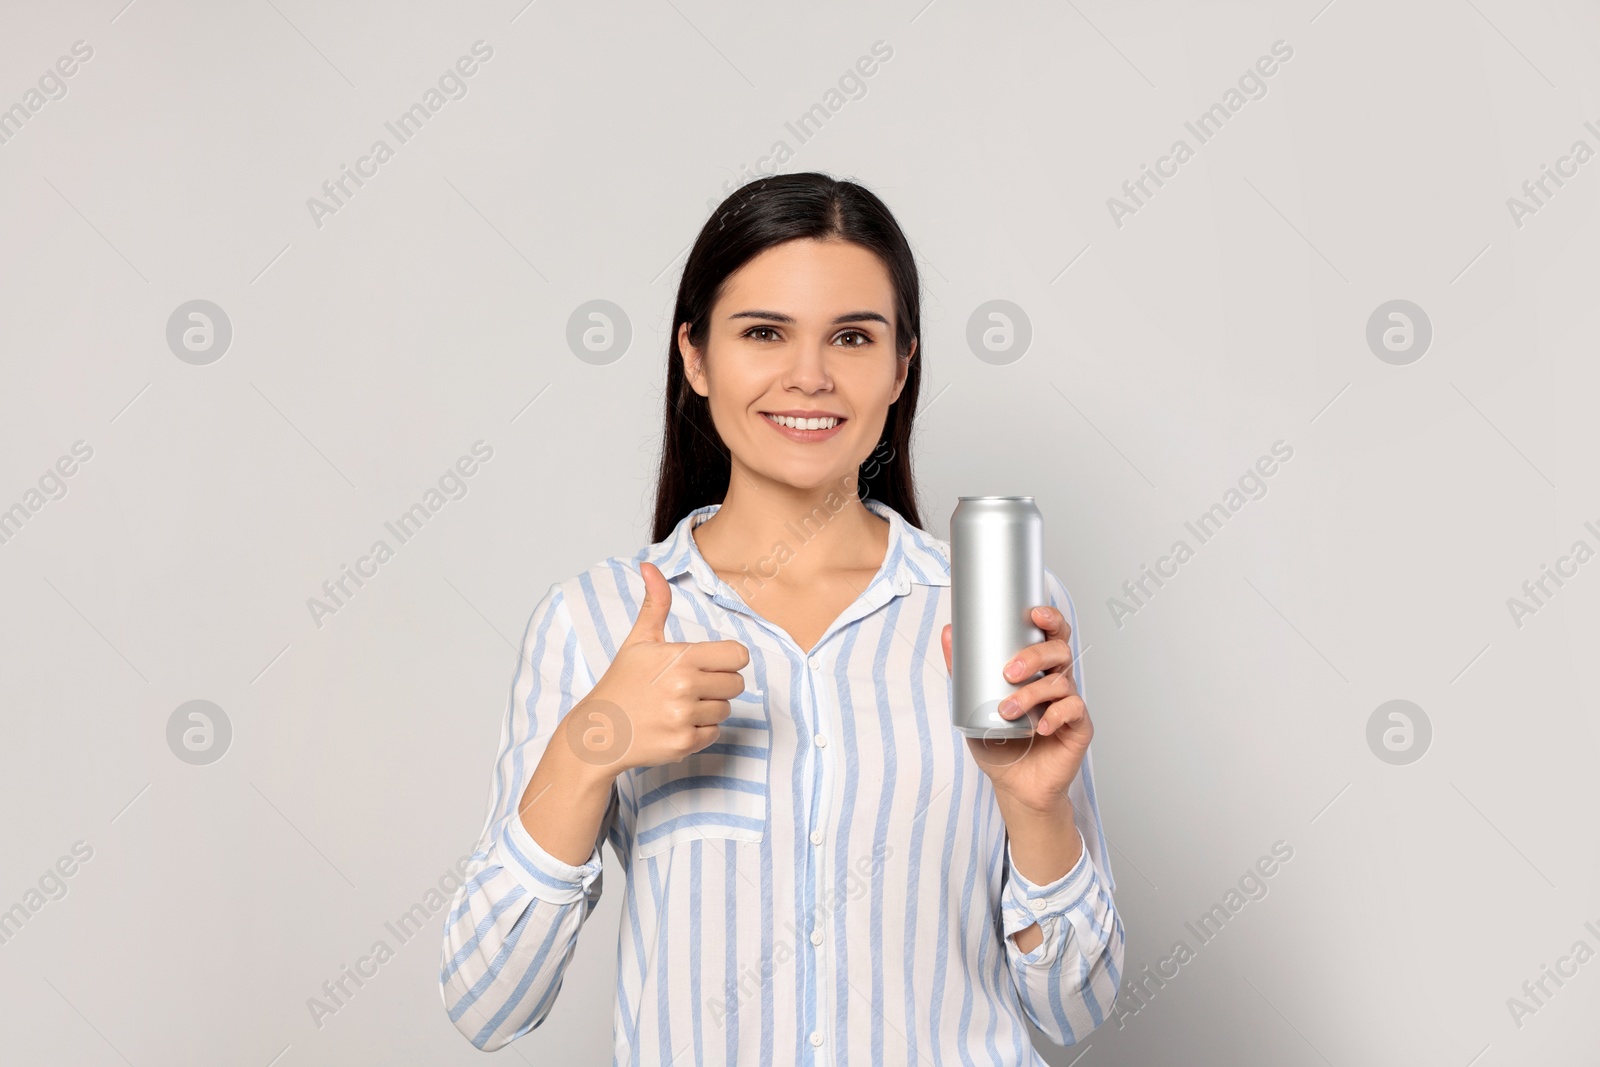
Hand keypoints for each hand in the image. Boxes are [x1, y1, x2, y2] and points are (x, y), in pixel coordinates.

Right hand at [563, 561, 750, 775]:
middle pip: (736, 684)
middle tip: (689, 686)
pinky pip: (714, 733)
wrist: (597, 732)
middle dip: (718, 684)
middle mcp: (685, 687)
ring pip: (725, 709)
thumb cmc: (622, 682)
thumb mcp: (639, 640)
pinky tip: (674, 724)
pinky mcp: (684, 744)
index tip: (710, 663)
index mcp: (681, 658)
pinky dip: (699, 731)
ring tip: (678, 705)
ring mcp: (684, 717)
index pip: (738, 655)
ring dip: (708, 708)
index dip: (727, 659)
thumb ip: (655, 603)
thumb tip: (649, 566)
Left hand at [941, 604, 1091, 812]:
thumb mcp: (971, 704)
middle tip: (1010, 671)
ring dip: (1032, 694)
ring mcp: (1069, 703)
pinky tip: (1040, 727)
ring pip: (1060, 681)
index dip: (1050, 618)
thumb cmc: (998, 743)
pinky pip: (1073, 710)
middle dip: (1036, 654)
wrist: (1014, 785)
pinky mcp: (1079, 727)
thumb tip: (947, 633)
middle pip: (1059, 650)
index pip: (1050, 635)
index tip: (1034, 613)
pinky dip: (1055, 715)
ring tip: (1007, 711)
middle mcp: (1056, 681)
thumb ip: (961, 671)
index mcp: (1037, 670)